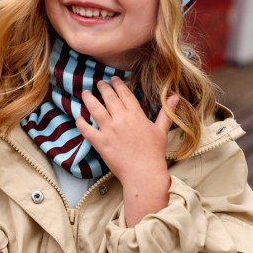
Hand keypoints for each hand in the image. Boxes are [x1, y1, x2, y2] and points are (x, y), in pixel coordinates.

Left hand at [77, 77, 177, 224]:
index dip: (118, 84)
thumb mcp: (162, 131)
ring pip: (95, 109)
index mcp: (136, 115)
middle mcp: (121, 119)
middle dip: (103, 88)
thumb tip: (175, 97)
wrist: (143, 173)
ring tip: (85, 93)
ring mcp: (109, 130)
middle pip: (109, 98)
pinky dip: (81, 123)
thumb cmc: (154, 153)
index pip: (125, 94)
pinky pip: (87, 129)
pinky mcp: (100, 142)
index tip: (113, 79)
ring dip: (89, 99)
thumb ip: (166, 113)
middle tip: (99, 83)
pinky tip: (78, 117)